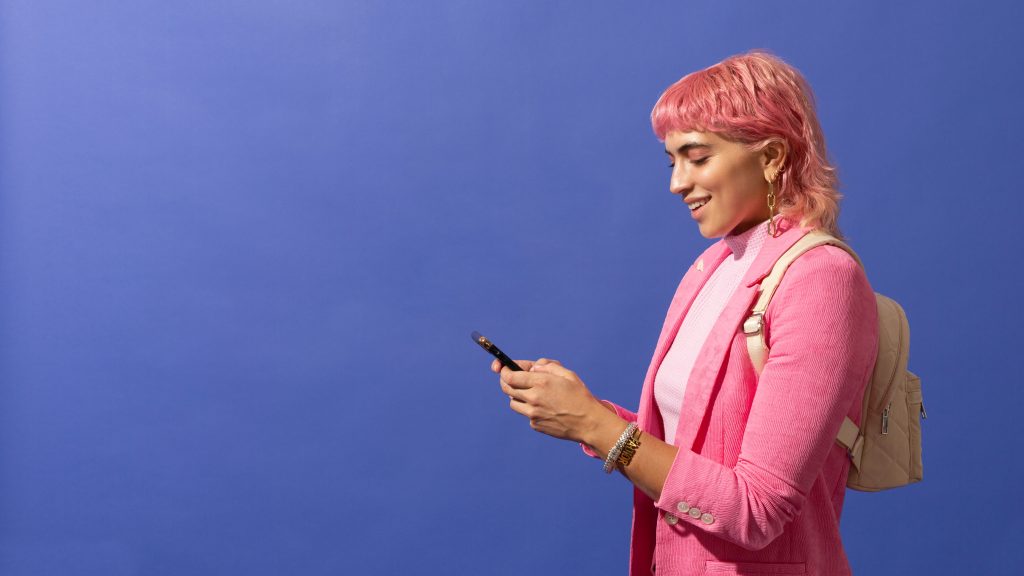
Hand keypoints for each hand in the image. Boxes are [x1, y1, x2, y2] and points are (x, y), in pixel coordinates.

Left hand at [490, 357, 605, 441]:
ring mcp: (533, 413)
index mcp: (541, 382)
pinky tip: (543, 407)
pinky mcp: (535, 424)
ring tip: (530, 393)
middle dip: (505, 381)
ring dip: (516, 395)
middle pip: (506, 388)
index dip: (503, 371)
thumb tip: (532, 368)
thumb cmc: (580, 396)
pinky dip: (529, 408)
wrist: (588, 423)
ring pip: (513, 402)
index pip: (509, 376)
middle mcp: (533, 398)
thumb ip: (547, 367)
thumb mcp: (567, 374)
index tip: (503, 368)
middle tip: (510, 378)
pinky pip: (525, 414)